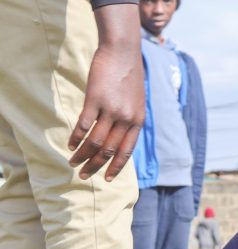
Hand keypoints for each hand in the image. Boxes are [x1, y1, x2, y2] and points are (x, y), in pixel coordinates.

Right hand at [68, 43, 144, 180]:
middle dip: (95, 166)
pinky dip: (76, 137)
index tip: (106, 179)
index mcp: (138, 122)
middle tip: (83, 175)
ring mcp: (111, 110)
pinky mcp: (95, 99)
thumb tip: (120, 136)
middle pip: (109, 150)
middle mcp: (126, 119)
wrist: (123, 52)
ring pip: (95, 141)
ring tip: (73, 162)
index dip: (116, 167)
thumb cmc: (128, 76)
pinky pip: (84, 125)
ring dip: (82, 155)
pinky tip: (70, 144)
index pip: (126, 152)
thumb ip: (129, 119)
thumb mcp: (136, 101)